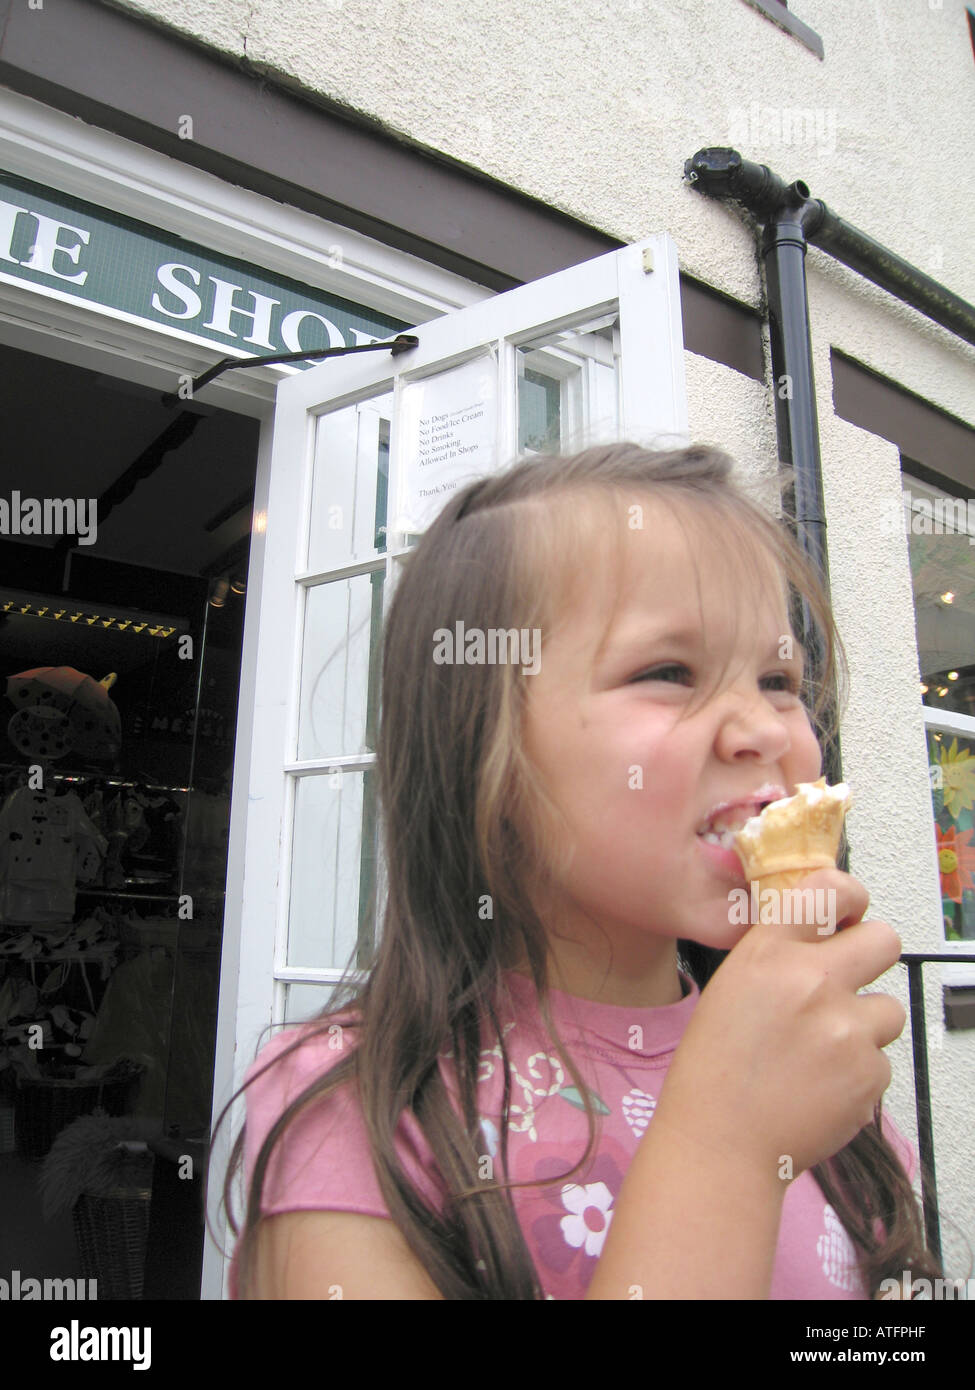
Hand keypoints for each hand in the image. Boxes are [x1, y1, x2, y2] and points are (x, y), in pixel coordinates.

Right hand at [656, 869, 904, 1181]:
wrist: (720, 1143)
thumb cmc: (714, 1069)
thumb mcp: (731, 988)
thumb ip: (778, 957)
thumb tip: (823, 938)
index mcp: (769, 953)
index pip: (830, 890)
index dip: (848, 898)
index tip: (847, 914)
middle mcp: (812, 980)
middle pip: (885, 939)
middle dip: (873, 956)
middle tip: (851, 981)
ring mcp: (846, 1028)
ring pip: (888, 1008)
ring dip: (865, 1026)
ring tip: (824, 1052)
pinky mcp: (868, 1074)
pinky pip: (881, 1060)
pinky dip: (859, 1074)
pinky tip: (821, 1087)